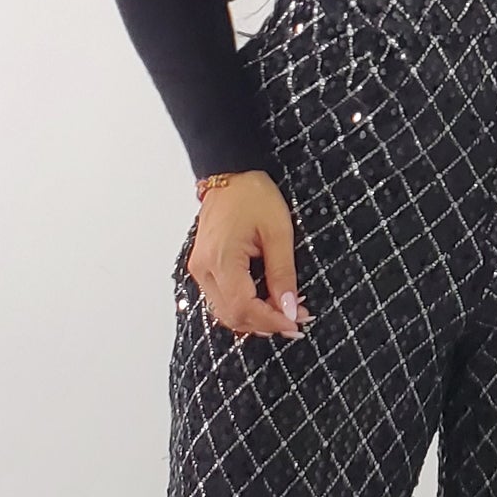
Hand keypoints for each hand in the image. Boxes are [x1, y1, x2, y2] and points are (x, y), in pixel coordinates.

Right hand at [187, 171, 315, 339]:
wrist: (232, 174)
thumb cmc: (253, 195)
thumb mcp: (279, 232)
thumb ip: (283, 274)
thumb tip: (289, 309)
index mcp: (220, 258)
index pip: (243, 307)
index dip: (271, 321)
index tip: (295, 323)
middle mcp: (204, 268)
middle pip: (232, 315)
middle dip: (265, 323)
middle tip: (296, 319)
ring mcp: (200, 268)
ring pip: (225, 311)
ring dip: (255, 317)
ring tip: (285, 311)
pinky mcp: (204, 266)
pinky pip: (221, 298)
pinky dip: (244, 306)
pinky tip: (266, 302)